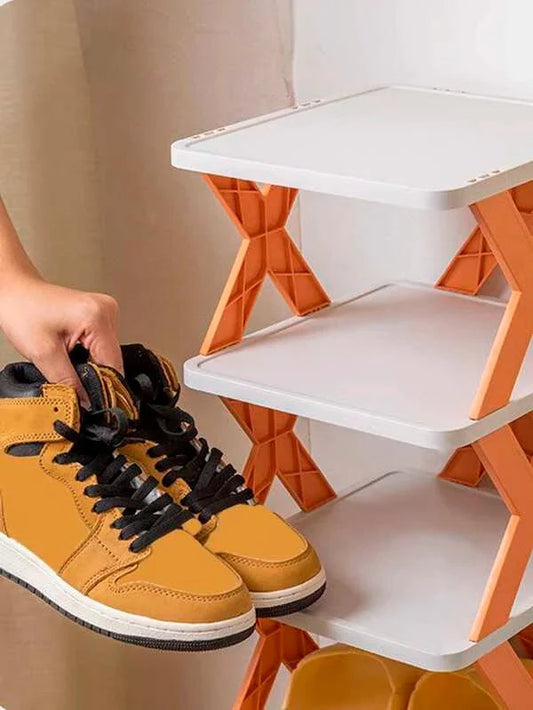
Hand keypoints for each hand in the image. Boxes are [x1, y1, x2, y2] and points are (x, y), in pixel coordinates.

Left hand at [0, 275, 121, 407]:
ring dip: (92, 366)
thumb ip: (67, 382)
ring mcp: (106, 310)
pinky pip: (102, 344)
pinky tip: (74, 353)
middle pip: (112, 359)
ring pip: (108, 353)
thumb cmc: (22, 312)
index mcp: (96, 317)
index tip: (96, 406)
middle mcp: (107, 310)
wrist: (14, 291)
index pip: (113, 364)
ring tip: (68, 363)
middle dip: (95, 377)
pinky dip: (90, 355)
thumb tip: (85, 404)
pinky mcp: (100, 314)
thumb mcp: (43, 354)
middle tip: (75, 387)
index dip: (104, 388)